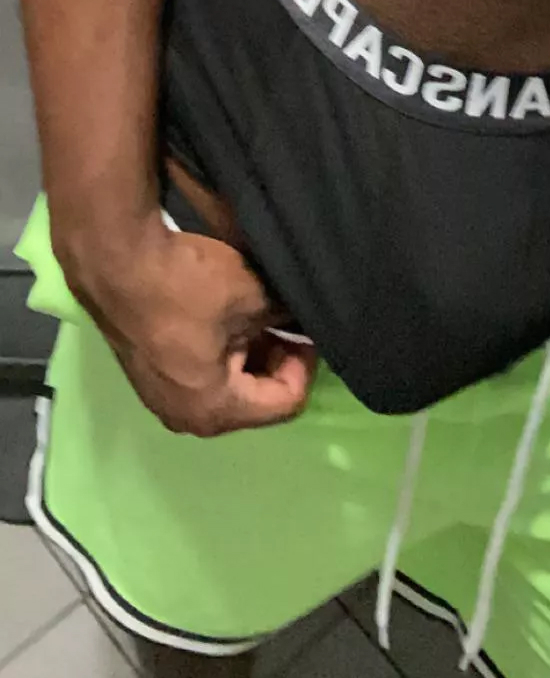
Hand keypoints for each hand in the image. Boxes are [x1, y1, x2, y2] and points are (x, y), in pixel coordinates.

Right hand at [60, 211, 315, 436]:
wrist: (116, 259)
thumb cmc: (187, 284)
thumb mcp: (254, 298)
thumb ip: (288, 319)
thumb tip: (302, 320)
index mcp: (215, 409)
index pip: (286, 401)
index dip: (305, 363)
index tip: (305, 330)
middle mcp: (188, 418)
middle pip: (258, 401)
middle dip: (278, 360)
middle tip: (287, 322)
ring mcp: (164, 401)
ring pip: (231, 388)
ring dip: (252, 355)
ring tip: (260, 316)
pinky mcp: (150, 378)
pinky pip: (203, 376)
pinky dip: (224, 353)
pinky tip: (229, 318)